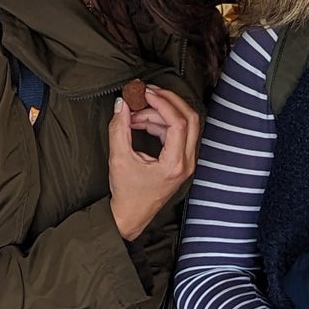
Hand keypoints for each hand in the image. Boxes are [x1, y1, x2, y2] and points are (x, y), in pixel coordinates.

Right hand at [108, 85, 199, 240]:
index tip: (145, 93)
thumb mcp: (118, 158)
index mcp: (175, 164)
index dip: (163, 103)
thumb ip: (119, 128)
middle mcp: (187, 162)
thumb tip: (121, 103)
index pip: (178, 123)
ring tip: (134, 114)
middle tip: (147, 93)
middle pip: (190, 118)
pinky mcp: (181, 159)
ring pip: (184, 124)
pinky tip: (140, 122)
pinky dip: (160, 123)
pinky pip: (178, 132)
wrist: (130, 215)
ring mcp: (187, 161)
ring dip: (161, 113)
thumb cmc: (126, 192)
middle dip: (169, 101)